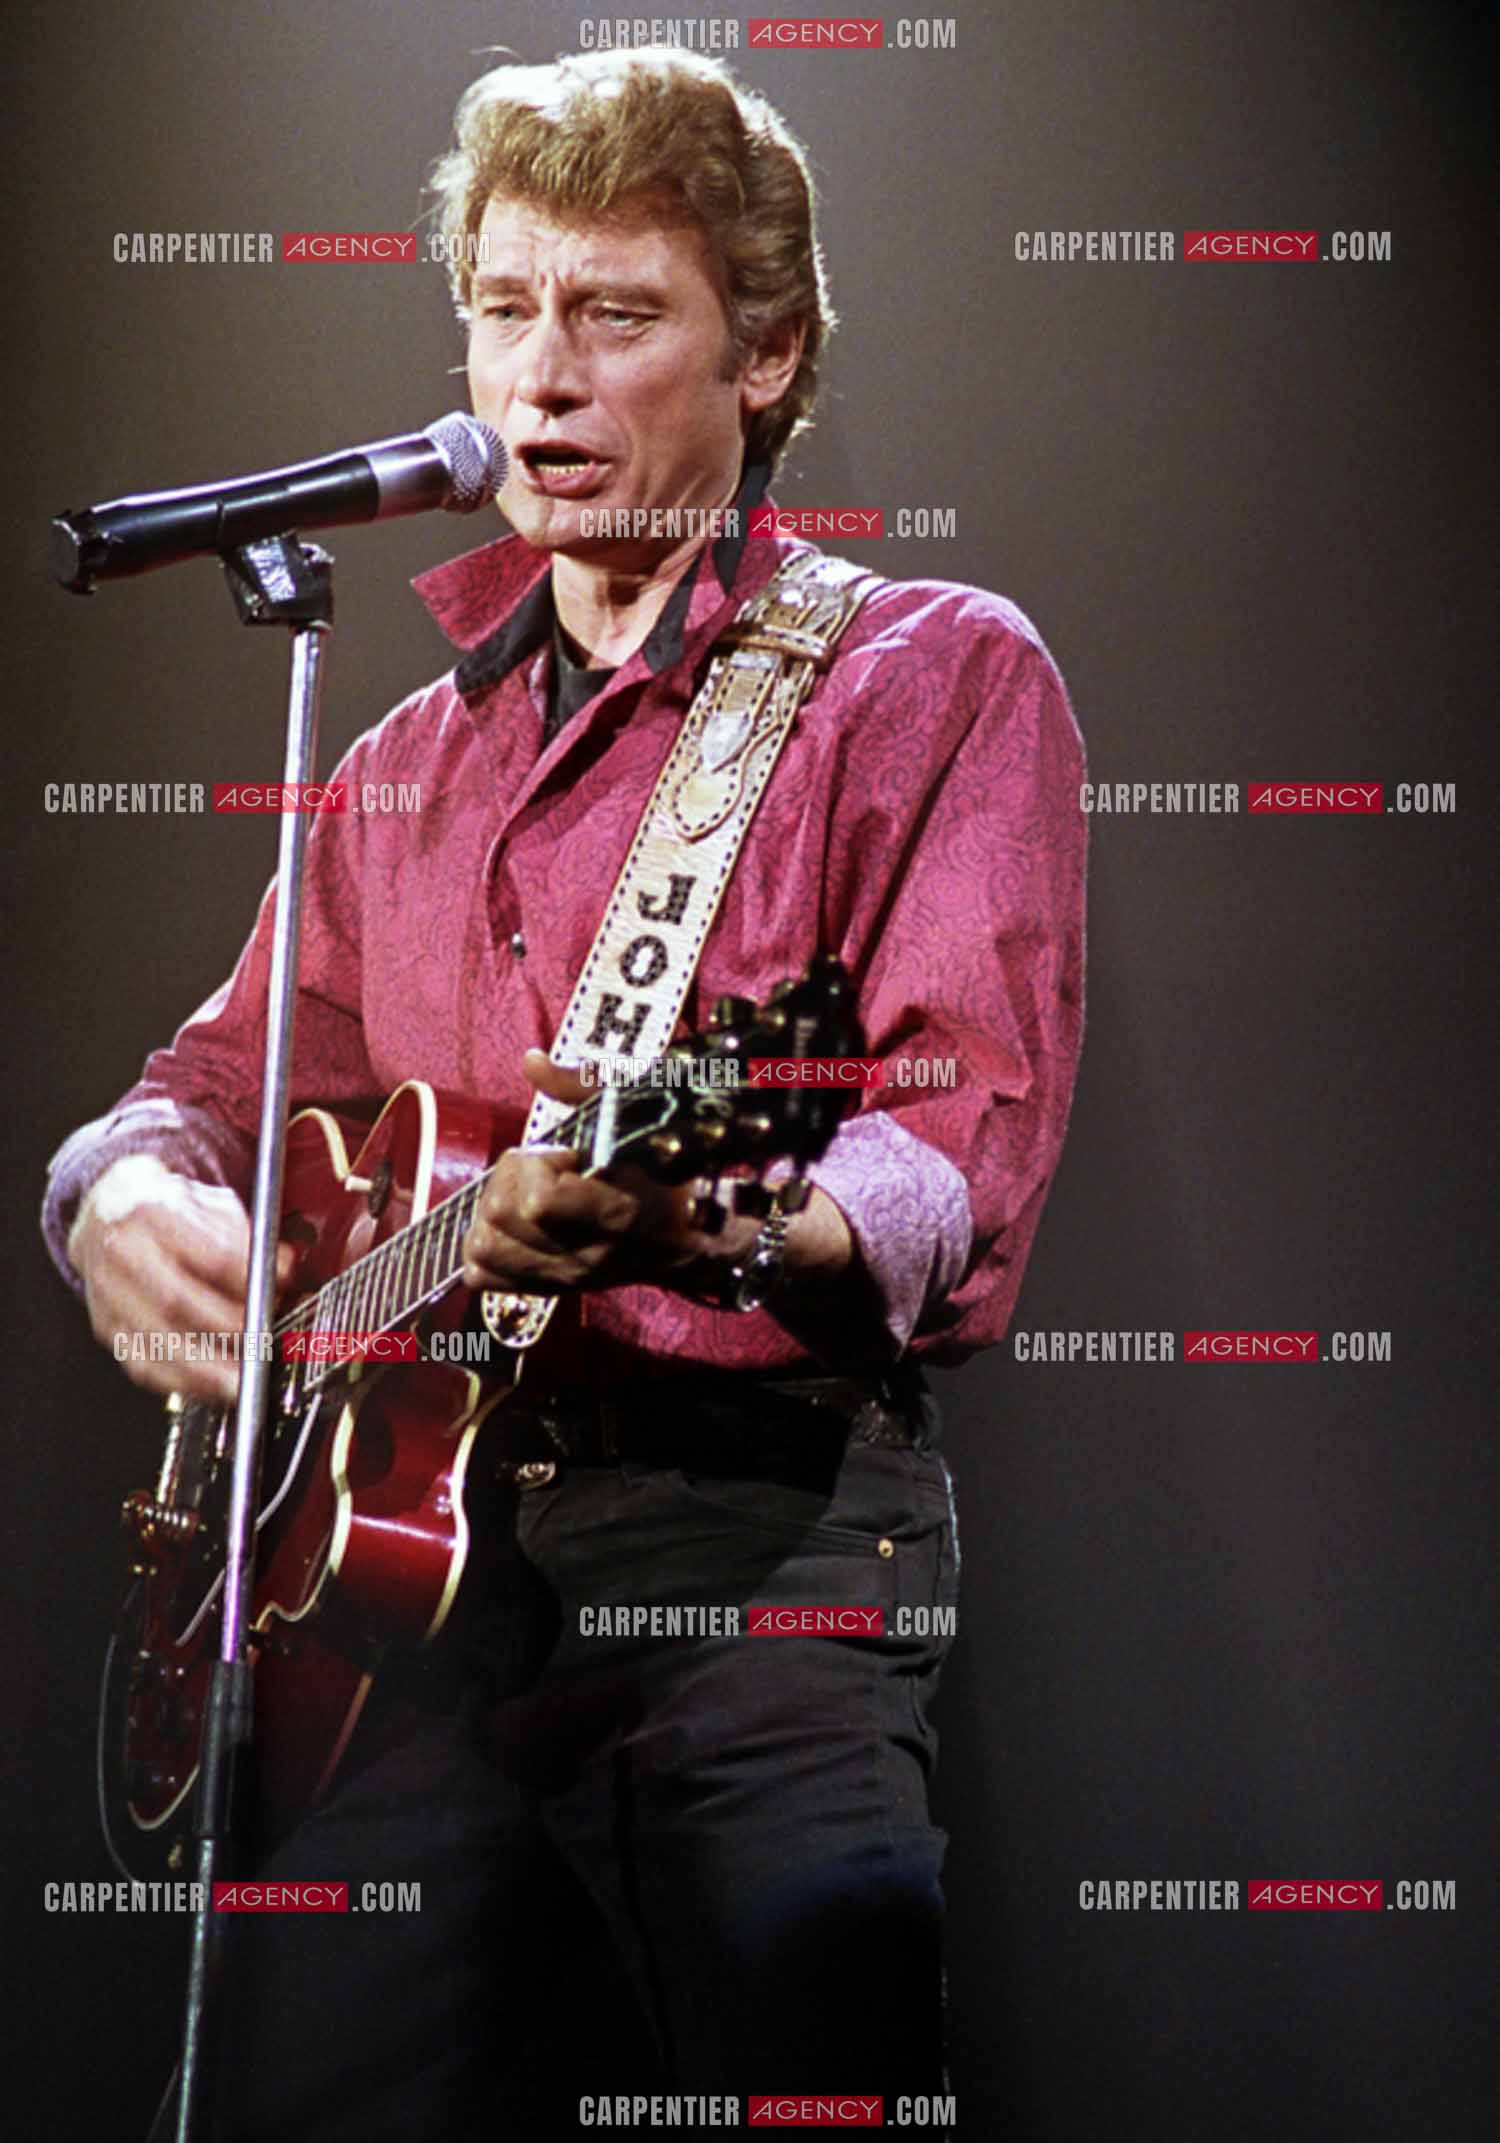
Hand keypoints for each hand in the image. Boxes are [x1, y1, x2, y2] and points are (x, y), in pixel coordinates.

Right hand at [70, 1155, 294, 1404]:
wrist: (105, 1215)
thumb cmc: (167, 1211)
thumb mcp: (211, 1205)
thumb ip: (251, 1236)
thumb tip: (286, 1268)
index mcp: (153, 1212)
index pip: (209, 1252)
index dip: (249, 1279)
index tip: (278, 1291)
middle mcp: (123, 1253)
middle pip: (176, 1300)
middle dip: (226, 1328)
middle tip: (262, 1342)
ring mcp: (108, 1294)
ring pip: (155, 1340)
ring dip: (205, 1368)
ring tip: (241, 1382)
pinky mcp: (107, 1327)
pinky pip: (142, 1365)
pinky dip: (181, 1382)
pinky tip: (210, 1387)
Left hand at [461, 1051, 704, 1296]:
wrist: (688, 1242)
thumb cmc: (663, 1173)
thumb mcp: (632, 1120)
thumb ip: (579, 1088)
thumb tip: (531, 1061)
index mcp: (614, 1213)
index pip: (538, 1202)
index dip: (537, 1167)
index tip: (563, 1154)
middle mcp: (585, 1254)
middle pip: (501, 1218)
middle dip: (509, 1180)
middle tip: (538, 1170)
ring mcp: (564, 1277)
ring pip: (483, 1249)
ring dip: (490, 1213)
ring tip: (520, 1196)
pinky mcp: (549, 1288)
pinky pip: (484, 1277)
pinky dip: (484, 1248)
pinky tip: (508, 1225)